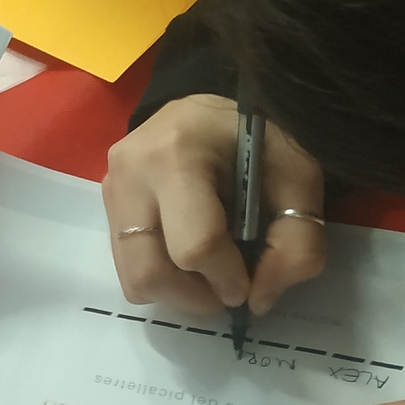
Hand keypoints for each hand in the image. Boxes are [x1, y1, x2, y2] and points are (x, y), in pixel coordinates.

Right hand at [103, 94, 326, 315]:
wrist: (214, 104)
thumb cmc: (260, 135)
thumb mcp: (299, 181)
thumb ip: (296, 245)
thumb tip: (258, 300)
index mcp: (177, 156)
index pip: (194, 247)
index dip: (227, 279)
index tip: (249, 282)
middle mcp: (130, 173)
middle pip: (149, 272)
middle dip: (194, 297)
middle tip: (225, 289)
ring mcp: (111, 187)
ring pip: (132, 277)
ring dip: (175, 290)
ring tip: (207, 271)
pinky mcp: (106, 199)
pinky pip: (127, 261)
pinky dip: (161, 272)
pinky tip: (187, 251)